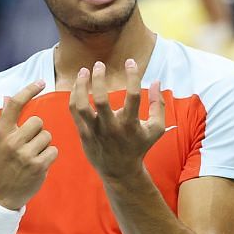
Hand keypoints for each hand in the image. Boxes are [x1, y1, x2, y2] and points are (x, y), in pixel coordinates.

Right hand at [0, 80, 56, 209]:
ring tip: (32, 156)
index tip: (41, 81)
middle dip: (38, 130)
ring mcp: (25, 154)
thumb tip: (9, 96)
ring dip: (44, 144)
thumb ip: (6, 121)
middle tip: (29, 144)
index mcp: (1, 133)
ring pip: (47, 136)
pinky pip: (53, 150)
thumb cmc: (2, 163)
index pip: (15, 105)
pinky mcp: (38, 166)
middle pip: (38, 121)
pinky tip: (39, 164)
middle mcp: (12, 141)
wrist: (1, 193)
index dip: (28, 90)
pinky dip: (49, 156)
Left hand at [69, 59, 164, 180]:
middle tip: (99, 64)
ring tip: (83, 71)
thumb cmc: (139, 146)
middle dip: (99, 79)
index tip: (131, 62)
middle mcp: (112, 127)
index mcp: (131, 125)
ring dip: (81, 86)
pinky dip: (74, 96)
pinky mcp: (83, 134)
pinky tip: (79, 85)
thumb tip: (157, 81)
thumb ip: (158, 105)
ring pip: (81, 105)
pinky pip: (74, 111)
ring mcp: (95, 131)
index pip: (133, 96)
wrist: (120, 171)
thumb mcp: (156, 128)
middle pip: (101, 99)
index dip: (133, 76)